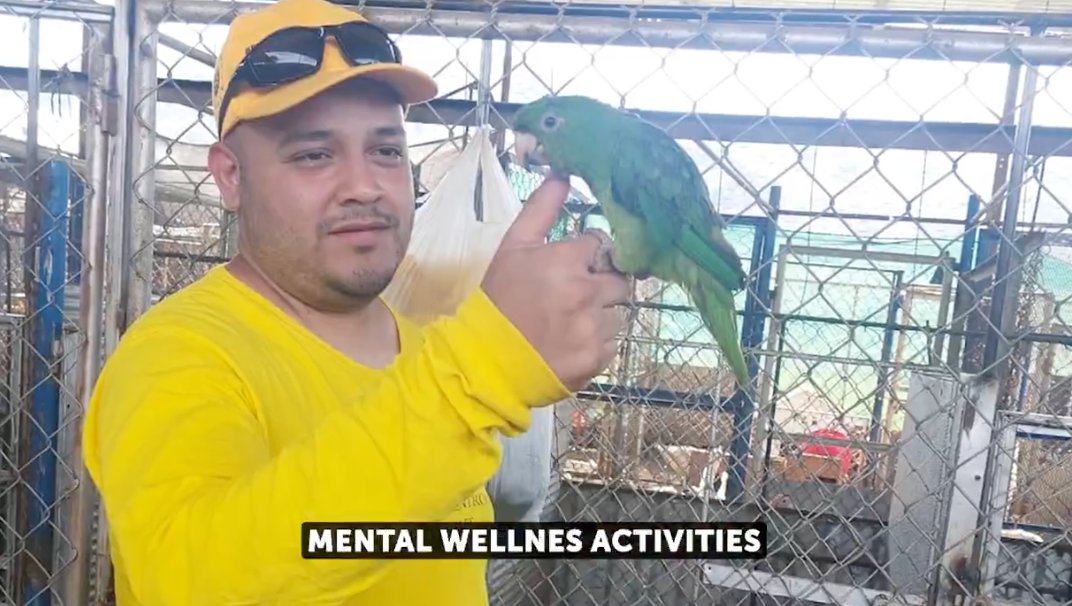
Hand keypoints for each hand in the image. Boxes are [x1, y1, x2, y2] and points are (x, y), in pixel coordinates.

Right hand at [482, 176, 630, 392]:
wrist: (485, 360)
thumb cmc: (497, 299)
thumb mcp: (512, 247)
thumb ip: (541, 209)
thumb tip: (562, 174)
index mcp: (568, 260)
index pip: (601, 244)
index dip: (587, 254)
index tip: (572, 265)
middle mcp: (587, 291)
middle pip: (619, 280)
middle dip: (602, 285)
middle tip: (573, 298)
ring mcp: (594, 327)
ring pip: (617, 313)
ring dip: (600, 316)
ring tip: (569, 324)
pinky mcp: (597, 357)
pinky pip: (611, 344)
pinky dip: (595, 343)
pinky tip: (570, 344)